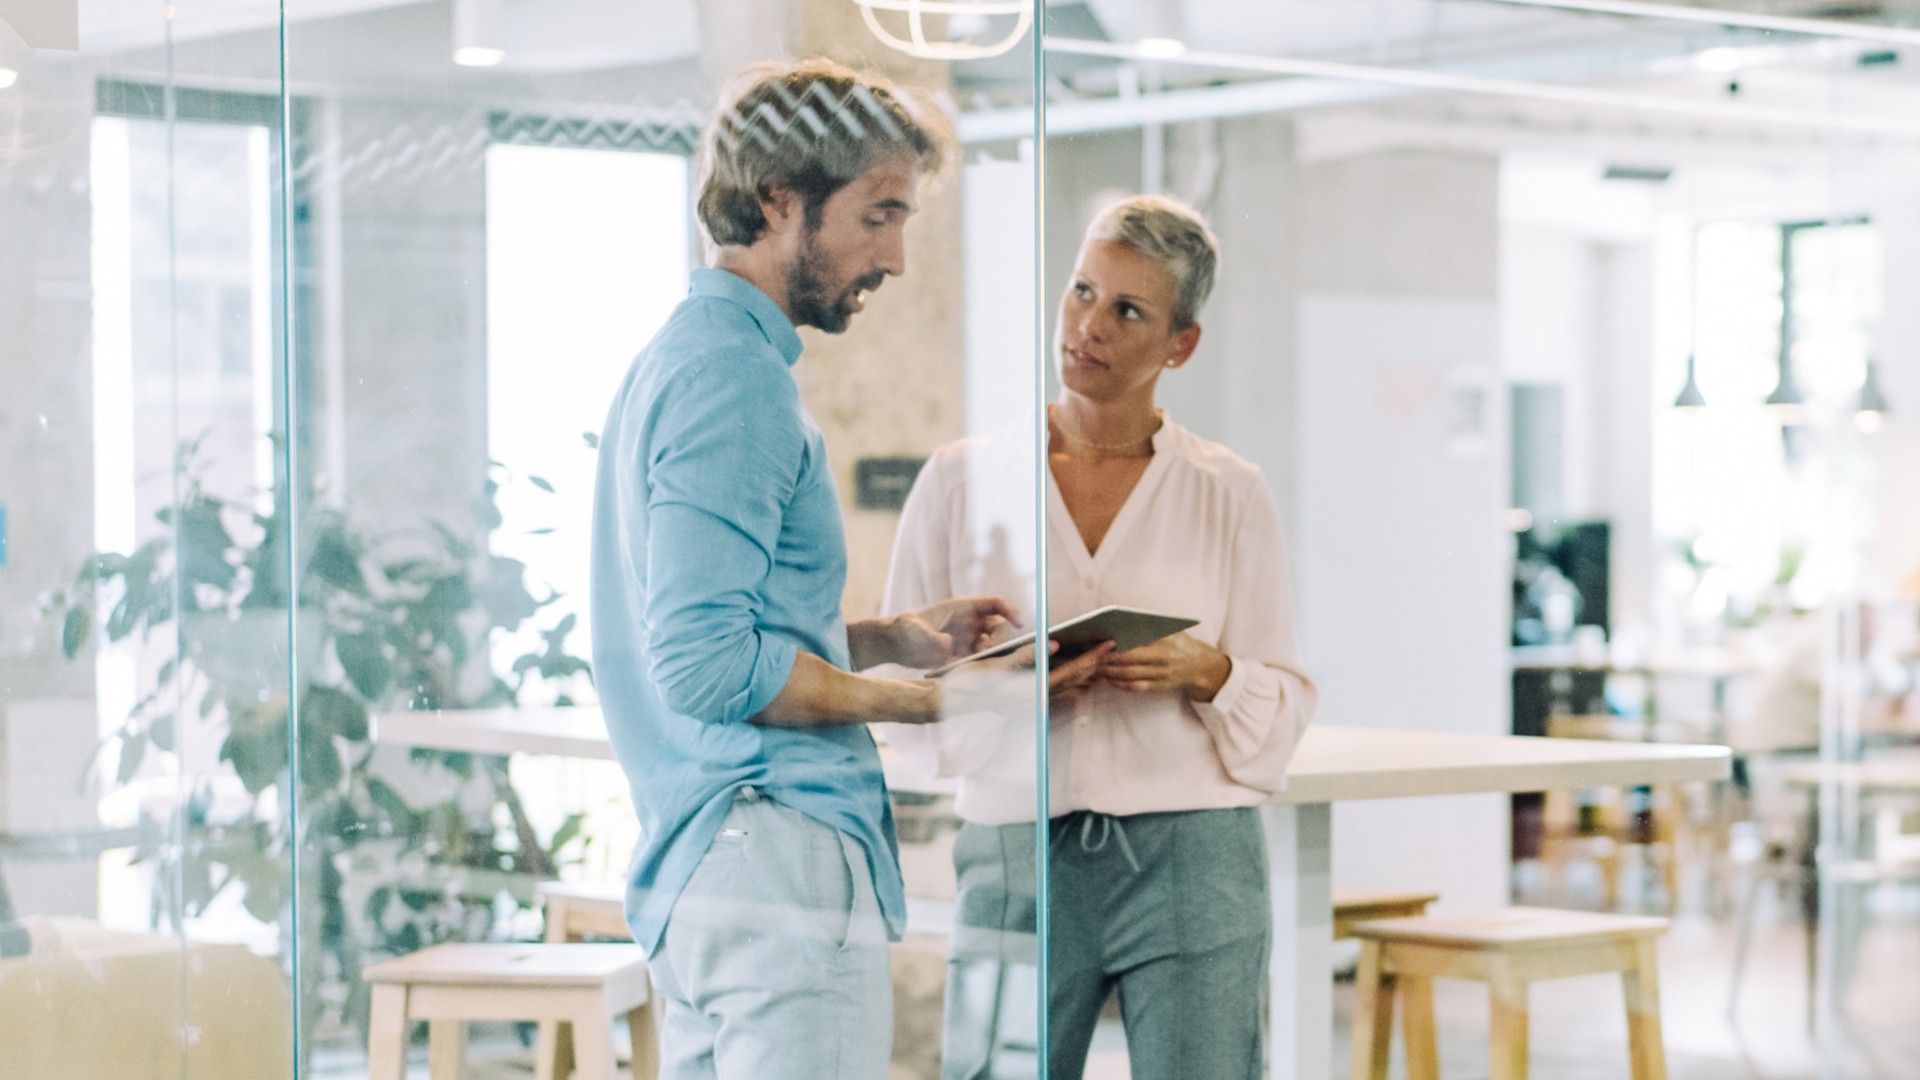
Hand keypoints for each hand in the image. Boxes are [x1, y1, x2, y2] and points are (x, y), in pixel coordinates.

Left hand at [890, 596, 1021, 668]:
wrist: (894, 645)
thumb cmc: (902, 629)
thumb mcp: (912, 629)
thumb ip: (930, 636)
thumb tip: (948, 645)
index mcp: (963, 608)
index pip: (995, 604)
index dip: (1010, 611)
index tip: (1018, 623)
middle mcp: (970, 623)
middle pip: (999, 627)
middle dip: (999, 639)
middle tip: (985, 650)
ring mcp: (968, 640)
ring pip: (993, 645)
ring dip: (991, 654)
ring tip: (975, 662)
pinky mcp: (963, 656)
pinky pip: (981, 660)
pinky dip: (981, 666)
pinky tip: (970, 672)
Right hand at [932, 639, 1113, 717]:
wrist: (950, 701)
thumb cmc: (969, 682)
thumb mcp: (996, 665)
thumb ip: (1025, 655)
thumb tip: (1053, 644)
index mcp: (1032, 690)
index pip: (1071, 673)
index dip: (1092, 658)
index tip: (1108, 645)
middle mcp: (1036, 699)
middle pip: (1074, 679)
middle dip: (1095, 663)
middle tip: (1113, 645)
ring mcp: (1032, 700)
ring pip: (1067, 684)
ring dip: (1085, 670)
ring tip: (1100, 653)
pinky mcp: (1026, 698)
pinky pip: (1056, 686)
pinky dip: (1070, 675)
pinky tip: (1074, 665)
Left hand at [1097, 633, 1230, 700]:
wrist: (1202, 667)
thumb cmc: (1182, 644)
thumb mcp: (1172, 630)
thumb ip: (1151, 626)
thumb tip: (1124, 621)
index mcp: (1166, 640)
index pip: (1137, 641)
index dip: (1119, 643)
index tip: (1103, 641)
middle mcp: (1164, 658)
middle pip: (1130, 660)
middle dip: (1110, 659)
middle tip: (1096, 656)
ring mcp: (1162, 674)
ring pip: (1130, 676)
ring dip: (1111, 673)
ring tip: (1098, 668)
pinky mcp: (1159, 687)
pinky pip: (1136, 687)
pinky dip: (1120, 684)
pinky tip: (1110, 679)